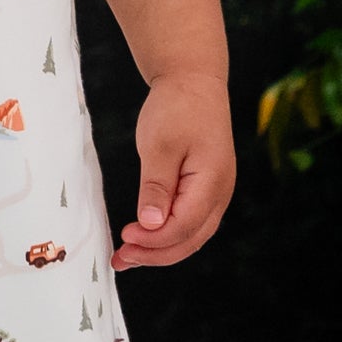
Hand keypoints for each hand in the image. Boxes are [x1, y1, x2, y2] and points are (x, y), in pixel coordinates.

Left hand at [116, 72, 232, 269]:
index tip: (124, 237)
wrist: (194, 81)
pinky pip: (190, 222)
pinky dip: (167, 235)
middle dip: (155, 254)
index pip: (183, 227)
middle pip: (190, 239)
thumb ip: (157, 186)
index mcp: (212, 181)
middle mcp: (220, 193)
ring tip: (126, 257)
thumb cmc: (177, 107)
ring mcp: (217, 193)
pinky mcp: (207, 189)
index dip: (153, 239)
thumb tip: (152, 223)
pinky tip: (145, 239)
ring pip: (192, 235)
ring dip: (160, 250)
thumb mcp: (159, 145)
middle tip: (120, 259)